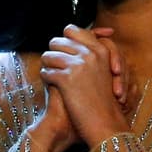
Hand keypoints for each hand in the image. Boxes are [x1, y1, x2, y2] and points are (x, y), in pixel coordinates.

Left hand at [40, 25, 129, 148]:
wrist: (105, 122)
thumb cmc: (103, 99)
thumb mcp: (102, 71)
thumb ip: (88, 56)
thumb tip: (67, 45)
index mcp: (101, 49)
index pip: (73, 30)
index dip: (63, 39)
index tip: (61, 50)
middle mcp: (90, 53)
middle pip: (57, 40)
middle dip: (52, 52)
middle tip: (53, 63)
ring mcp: (79, 65)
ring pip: (48, 55)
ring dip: (47, 65)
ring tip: (52, 75)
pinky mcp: (68, 78)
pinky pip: (46, 71)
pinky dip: (46, 78)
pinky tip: (52, 84)